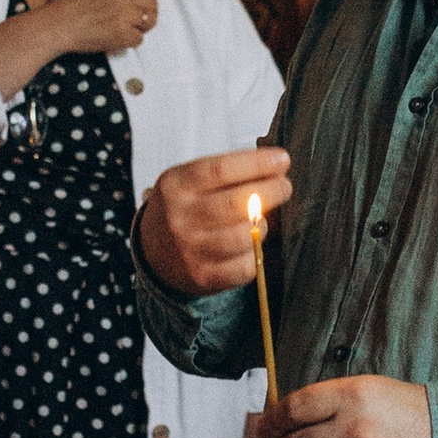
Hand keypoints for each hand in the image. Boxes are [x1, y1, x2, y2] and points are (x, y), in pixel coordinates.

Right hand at [55, 0, 157, 59]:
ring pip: (149, 22)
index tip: (140, 8)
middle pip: (152, 5)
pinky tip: (117, 39)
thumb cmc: (76, 8)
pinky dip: (130, 42)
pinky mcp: (123, 32)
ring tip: (125, 31)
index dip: (145, 1)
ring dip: (140, 29)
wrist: (61, 24)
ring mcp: (125, 14)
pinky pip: (139, 39)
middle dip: (148, 15)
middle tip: (137, 24)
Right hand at [140, 145, 291, 295]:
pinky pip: (245, 267)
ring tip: (260, 220)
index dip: (257, 164)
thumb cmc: (181, 209)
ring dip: (262, 225)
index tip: (281, 160)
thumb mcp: (188, 180)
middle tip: (283, 187)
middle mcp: (180, 217)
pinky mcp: (203, 276)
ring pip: (244, 236)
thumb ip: (225, 172)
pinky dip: (256, 254)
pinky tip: (251, 245)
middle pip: (235, 203)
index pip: (221, 170)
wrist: (153, 251)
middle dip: (270, 191)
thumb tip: (272, 167)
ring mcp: (191, 250)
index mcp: (177, 186)